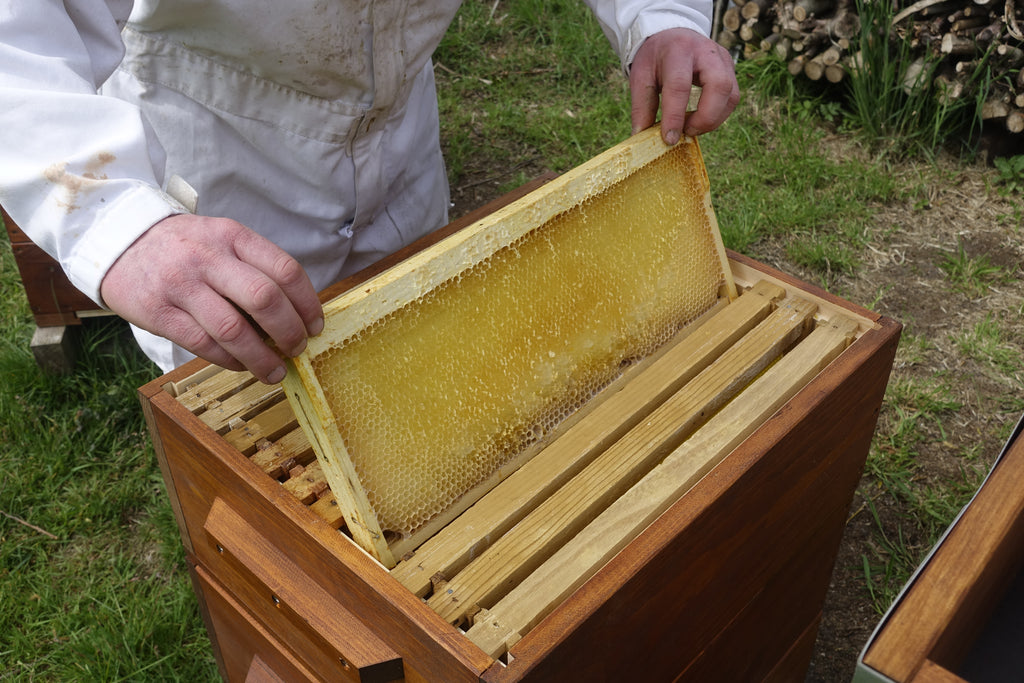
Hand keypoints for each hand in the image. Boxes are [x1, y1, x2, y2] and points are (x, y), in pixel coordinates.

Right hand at [100, 214, 323, 382]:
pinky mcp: (158, 312)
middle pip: (264, 299)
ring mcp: (181, 284)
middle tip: (297, 349)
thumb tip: (294, 314)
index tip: (315, 326)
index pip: (285, 270)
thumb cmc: (183, 247)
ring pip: (234, 329)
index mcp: (232, 236)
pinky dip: (230, 360)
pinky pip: (204, 344)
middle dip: (290, 332)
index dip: (307, 304)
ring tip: (275, 371)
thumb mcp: (221, 240)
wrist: (119, 241)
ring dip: (261, 358)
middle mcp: (208, 257)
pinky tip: (241, 365)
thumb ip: (254, 267)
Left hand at [630, 28, 739, 143]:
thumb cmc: (655, 59)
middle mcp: (706, 51)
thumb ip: (642, 106)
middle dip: (705, 118)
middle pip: (719, 86)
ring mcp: (723, 59)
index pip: (680, 85)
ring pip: (731, 95)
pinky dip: (718, 115)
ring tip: (691, 127)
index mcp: (677, 50)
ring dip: (713, 119)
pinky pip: (733, 97)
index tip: (669, 139)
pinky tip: (700, 119)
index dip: (675, 116)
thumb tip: (641, 136)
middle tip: (687, 132)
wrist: (671, 35)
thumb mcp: (640, 77)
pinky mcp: (730, 68)